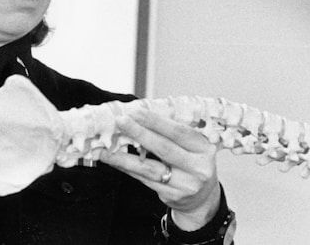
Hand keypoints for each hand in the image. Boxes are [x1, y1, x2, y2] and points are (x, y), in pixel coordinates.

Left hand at [100, 108, 220, 230]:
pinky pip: (145, 180)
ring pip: (149, 168)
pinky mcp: (172, 197)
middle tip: (120, 122)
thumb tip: (139, 115)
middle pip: (164, 148)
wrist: (203, 197)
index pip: (178, 132)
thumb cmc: (192, 161)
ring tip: (105, 149)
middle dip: (139, 133)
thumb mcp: (192, 145)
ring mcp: (186, 185)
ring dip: (124, 158)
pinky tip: (115, 161)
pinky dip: (128, 169)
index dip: (156, 121)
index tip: (136, 111)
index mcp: (204, 148)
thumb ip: (171, 132)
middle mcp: (198, 168)